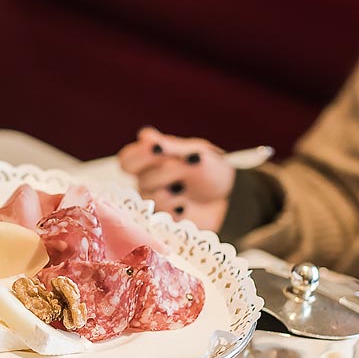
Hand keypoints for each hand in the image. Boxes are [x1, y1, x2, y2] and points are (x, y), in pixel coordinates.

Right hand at [114, 126, 234, 231]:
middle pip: (141, 179)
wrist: (230, 196)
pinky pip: (160, 218)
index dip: (139, 155)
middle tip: (186, 166)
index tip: (160, 149)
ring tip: (185, 188)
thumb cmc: (210, 169)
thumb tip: (145, 136)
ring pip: (149, 199)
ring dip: (170, 192)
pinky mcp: (165, 221)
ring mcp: (155, 202)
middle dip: (166, 172)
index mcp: (150, 160)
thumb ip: (171, 147)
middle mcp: (147, 181)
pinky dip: (174, 209)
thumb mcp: (196, 153)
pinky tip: (185, 206)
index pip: (127, 160)